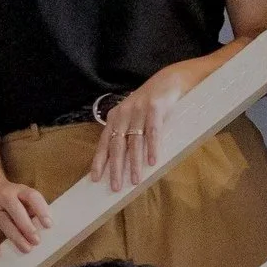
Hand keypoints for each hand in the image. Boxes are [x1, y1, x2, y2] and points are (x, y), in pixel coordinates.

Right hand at [0, 173, 52, 256]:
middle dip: (27, 226)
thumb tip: (43, 229)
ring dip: (15, 236)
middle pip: (16, 210)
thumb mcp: (21, 195)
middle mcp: (5, 196)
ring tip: (26, 249)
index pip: (32, 196)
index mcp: (19, 190)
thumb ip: (31, 209)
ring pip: (3, 221)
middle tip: (37, 241)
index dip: (41, 210)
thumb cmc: (10, 196)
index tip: (48, 225)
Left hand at [87, 60, 210, 193]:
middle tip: (115, 186)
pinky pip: (152, 132)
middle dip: (115, 168)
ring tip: (135, 180)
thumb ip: (127, 133)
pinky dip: (152, 147)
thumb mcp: (134, 116)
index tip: (95, 178)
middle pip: (117, 145)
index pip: (104, 142)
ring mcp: (139, 110)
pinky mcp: (155, 108)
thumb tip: (122, 162)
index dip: (99, 160)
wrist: (171, 79)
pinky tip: (152, 162)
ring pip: (134, 142)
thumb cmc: (152, 103)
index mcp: (115, 117)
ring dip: (134, 163)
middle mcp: (124, 113)